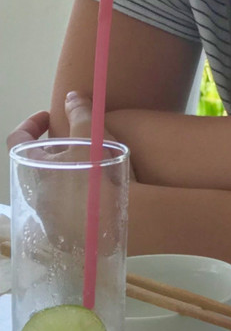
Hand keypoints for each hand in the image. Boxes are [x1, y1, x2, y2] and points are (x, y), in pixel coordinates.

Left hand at [7, 96, 122, 254]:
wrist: (114, 230)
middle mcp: (35, 194)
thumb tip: (71, 96)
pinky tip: (102, 193)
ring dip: (70, 172)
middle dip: (58, 149)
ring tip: (96, 167)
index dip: (31, 123)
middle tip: (82, 142)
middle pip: (39, 163)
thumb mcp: (92, 140)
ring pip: (55, 186)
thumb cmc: (96, 181)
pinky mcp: (66, 234)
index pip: (17, 138)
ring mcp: (49, 217)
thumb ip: (81, 116)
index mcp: (34, 168)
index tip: (49, 116)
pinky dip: (80, 195)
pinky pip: (69, 207)